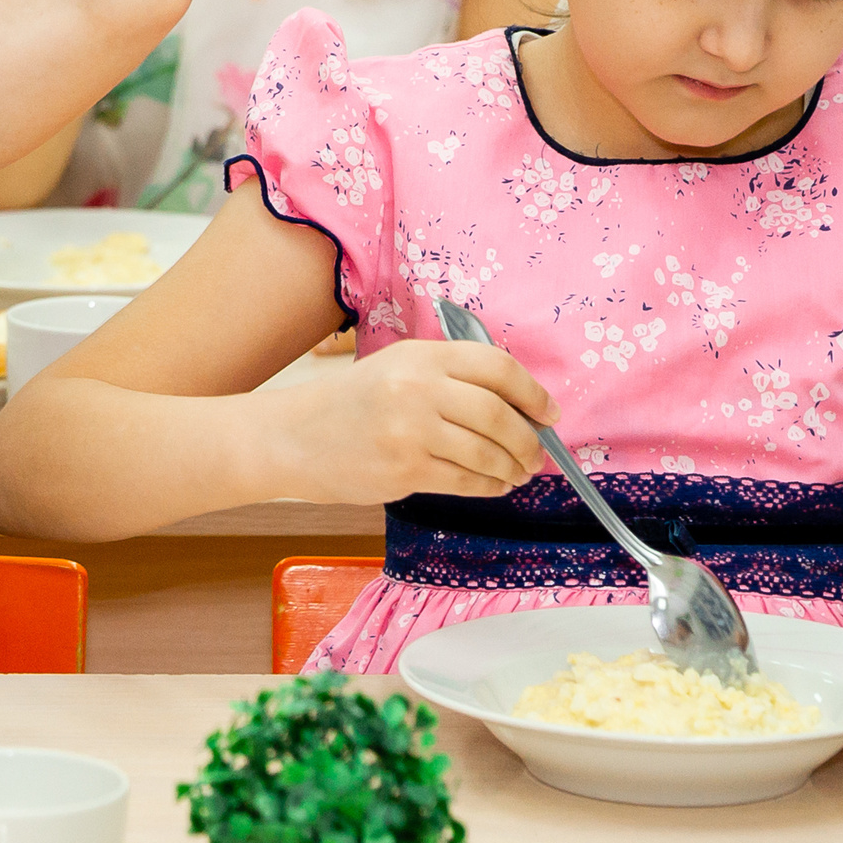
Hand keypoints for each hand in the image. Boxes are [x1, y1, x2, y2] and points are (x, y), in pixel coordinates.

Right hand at [268, 339, 557, 506]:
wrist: (293, 437)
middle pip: (498, 414)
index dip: (532, 392)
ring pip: (486, 453)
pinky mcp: (403, 470)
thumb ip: (450, 378)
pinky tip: (493, 485)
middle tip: (537, 453)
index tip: (549, 412)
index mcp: (420, 356)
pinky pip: (464, 482)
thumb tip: (519, 407)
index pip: (496, 367)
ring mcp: (410, 431)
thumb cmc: (351, 404)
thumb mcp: (396, 369)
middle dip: (528, 439)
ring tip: (518, 472)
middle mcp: (417, 389)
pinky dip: (488, 486)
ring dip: (512, 467)